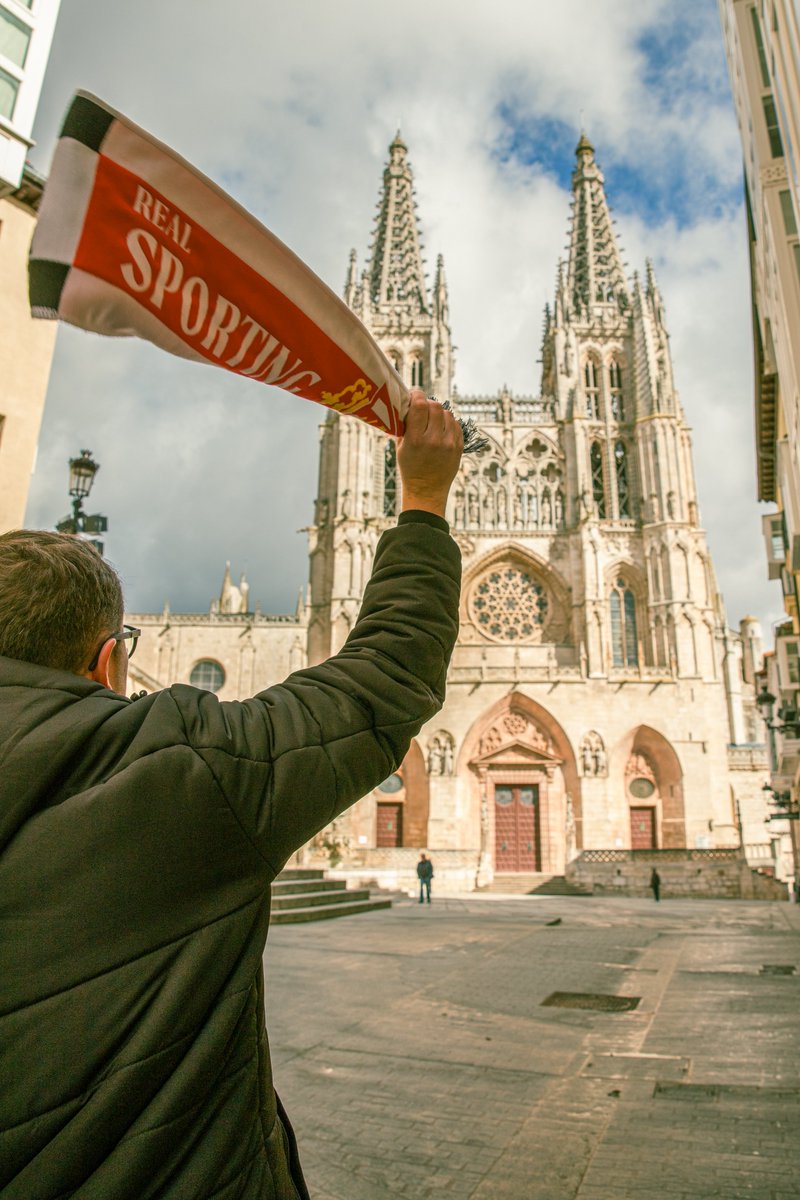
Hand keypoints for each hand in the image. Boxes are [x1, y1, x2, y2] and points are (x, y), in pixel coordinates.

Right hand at [397, 389, 462, 517]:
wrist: (427, 491)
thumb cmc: (410, 468)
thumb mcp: (400, 447)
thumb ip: (404, 424)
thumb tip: (407, 403)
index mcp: (415, 440)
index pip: (419, 405)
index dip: (416, 395)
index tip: (413, 396)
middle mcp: (434, 440)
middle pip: (435, 406)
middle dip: (427, 404)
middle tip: (422, 409)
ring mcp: (449, 444)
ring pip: (447, 414)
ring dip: (439, 414)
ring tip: (432, 421)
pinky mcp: (459, 447)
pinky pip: (456, 424)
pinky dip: (448, 423)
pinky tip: (440, 429)